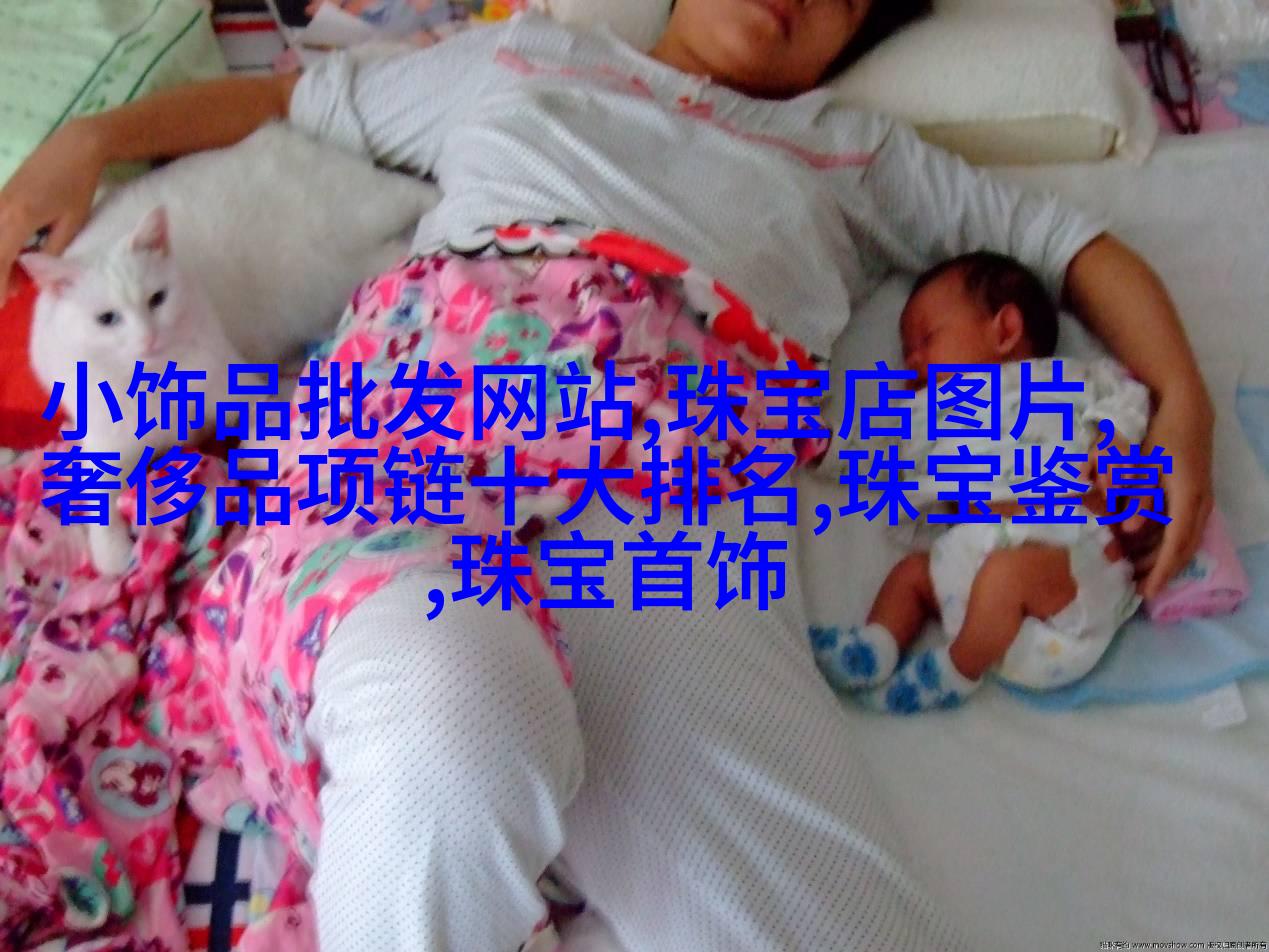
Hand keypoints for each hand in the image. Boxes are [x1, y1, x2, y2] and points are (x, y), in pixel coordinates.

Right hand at [0, 119, 105, 296]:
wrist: (73, 148)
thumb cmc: (78, 186)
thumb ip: (52, 250)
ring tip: (16, 279)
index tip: (1, 303)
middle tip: (9, 295)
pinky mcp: (1, 195)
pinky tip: (15, 256)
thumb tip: (39, 272)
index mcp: (18, 218)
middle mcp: (1, 208)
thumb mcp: (71, 224)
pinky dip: (0, 244)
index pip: (0, 258)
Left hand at [1122, 396, 1214, 598]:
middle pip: (1183, 549)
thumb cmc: (1162, 434)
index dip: (1160, 572)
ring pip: (1184, 540)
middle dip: (1160, 571)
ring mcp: (1201, 499)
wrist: (1187, 409)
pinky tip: (1143, 546)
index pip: (1175, 546)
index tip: (1145, 593)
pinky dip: (1164, 541)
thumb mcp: (1145, 464)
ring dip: (1160, 557)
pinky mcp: (1195, 495)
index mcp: (1188, 499)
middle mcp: (1199, 503)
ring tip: (1134, 570)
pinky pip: (1183, 527)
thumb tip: (1133, 531)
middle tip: (1135, 588)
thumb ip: (1139, 497)